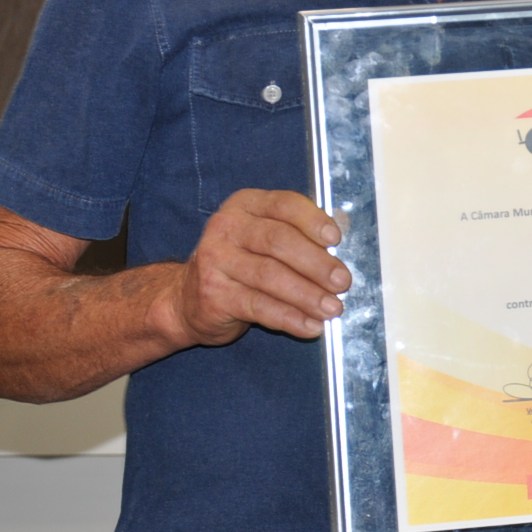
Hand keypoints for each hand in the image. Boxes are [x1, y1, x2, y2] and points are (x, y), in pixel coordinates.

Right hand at [155, 189, 347, 346]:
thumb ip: (301, 233)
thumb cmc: (242, 264)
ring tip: (333, 309)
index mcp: (246, 204)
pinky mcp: (213, 294)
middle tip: (343, 282)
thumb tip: (343, 231)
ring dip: (308, 295)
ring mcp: (215, 260)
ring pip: (271, 276)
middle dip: (317, 264)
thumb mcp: (265, 239)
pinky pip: (259, 306)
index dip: (312, 220)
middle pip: (279, 241)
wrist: (187, 300)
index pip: (284, 204)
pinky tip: (312, 327)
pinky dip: (290, 318)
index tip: (336, 239)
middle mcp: (227, 227)